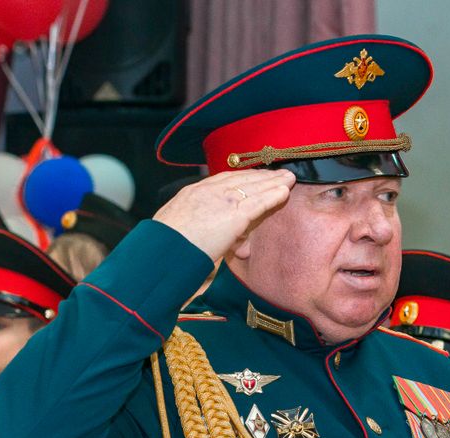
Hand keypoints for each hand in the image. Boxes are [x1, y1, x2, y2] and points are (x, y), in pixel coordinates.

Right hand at [152, 169, 294, 261]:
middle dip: (260, 176)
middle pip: (240, 179)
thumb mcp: (176, 230)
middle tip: (275, 173)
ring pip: (253, 187)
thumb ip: (195, 231)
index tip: (252, 176)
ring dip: (273, 182)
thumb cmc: (164, 247)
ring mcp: (221, 201)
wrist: (162, 252)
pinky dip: (274, 196)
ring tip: (288, 178)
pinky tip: (285, 191)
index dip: (241, 177)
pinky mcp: (234, 215)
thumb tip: (207, 240)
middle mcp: (207, 191)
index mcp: (192, 193)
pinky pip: (259, 202)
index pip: (222, 180)